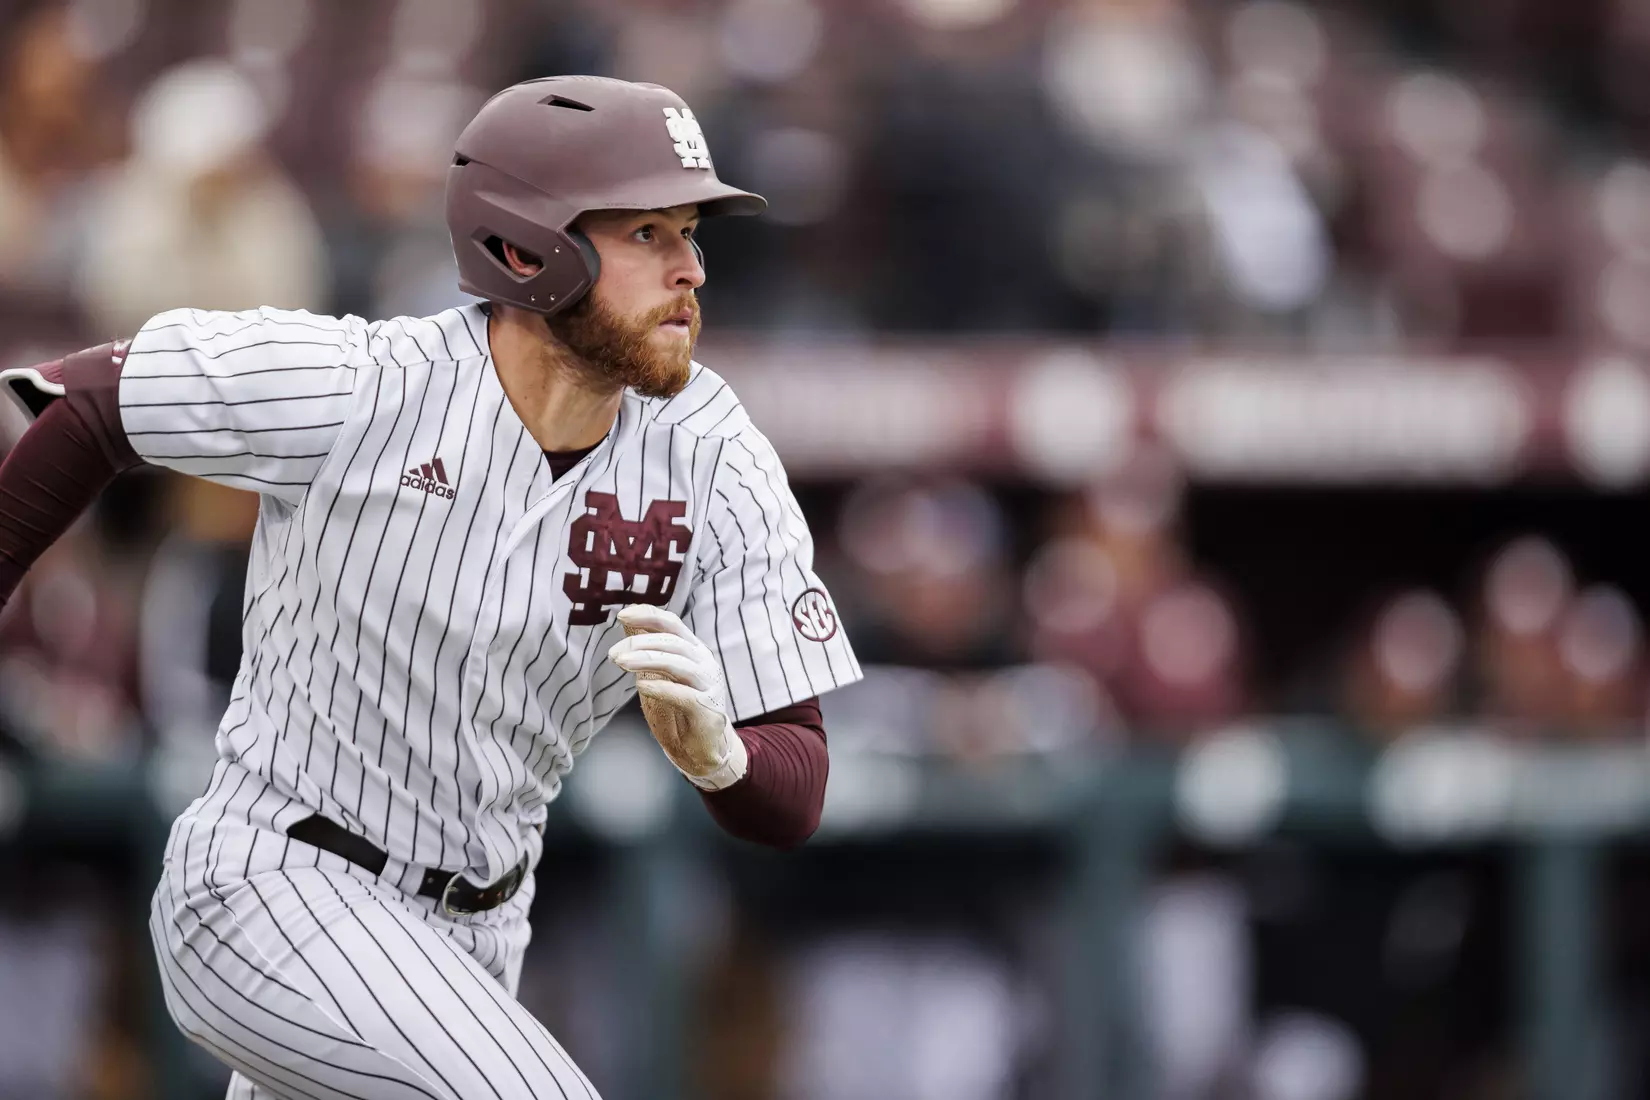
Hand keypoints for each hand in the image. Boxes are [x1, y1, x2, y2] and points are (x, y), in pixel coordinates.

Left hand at [609, 604, 747, 789]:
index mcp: (693, 650)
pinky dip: (662, 688)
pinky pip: (685, 695)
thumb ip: (648, 648)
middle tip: (613, 653)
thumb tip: (627, 620)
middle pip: (673, 642)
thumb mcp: (659, 673)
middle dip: (640, 643)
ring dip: (648, 660)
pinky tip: (642, 686)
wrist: (702, 747)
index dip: (648, 615)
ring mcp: (708, 686)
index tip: (621, 615)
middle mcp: (704, 662)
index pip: (672, 623)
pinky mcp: (707, 710)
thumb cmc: (678, 707)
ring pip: (679, 664)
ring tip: (621, 663)